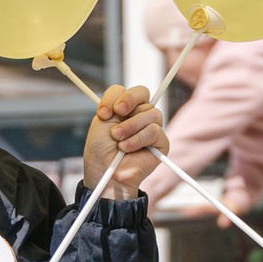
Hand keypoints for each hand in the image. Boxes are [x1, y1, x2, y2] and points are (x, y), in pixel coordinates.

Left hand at [84, 85, 169, 200]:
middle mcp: (141, 116)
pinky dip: (137, 139)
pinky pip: (154, 131)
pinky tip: (127, 149)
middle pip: (144, 96)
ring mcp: (152, 128)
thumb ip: (114, 101)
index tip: (106, 112)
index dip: (123, 96)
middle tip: (113, 124)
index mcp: (128, 108)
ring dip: (130, 128)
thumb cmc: (101, 150)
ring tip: (119, 142)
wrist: (104, 171)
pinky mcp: (161, 143)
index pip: (135, 90)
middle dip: (125, 109)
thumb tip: (126, 96)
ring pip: (151, 113)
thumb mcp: (101, 120)